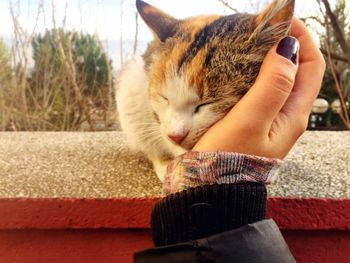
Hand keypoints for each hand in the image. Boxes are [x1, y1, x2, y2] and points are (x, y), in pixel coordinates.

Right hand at [193, 18, 325, 158]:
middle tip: (260, 29)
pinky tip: (237, 68)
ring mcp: (270, 118)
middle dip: (285, 44)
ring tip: (248, 43)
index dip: (302, 38)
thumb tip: (288, 47)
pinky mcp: (254, 121)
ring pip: (279, 78)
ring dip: (268, 57)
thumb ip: (273, 85)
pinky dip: (255, 73)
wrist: (211, 187)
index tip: (279, 20)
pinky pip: (262, 90)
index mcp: (294, 114)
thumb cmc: (228, 157)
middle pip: (297, 70)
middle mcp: (287, 115)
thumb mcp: (252, 120)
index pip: (311, 65)